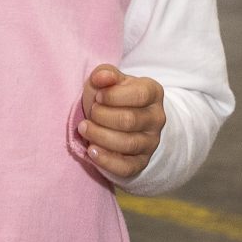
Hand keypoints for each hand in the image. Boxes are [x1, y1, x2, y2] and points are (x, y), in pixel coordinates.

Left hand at [78, 66, 164, 180]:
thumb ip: (105, 74)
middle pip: (129, 120)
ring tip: (84, 128)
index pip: (139, 95)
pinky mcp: (140, 162)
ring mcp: (151, 142)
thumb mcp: (110, 81)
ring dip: (99, 136)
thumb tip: (102, 78)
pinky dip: (106, 160)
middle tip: (90, 112)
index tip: (98, 97)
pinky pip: (126, 167)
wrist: (122, 122)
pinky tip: (91, 151)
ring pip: (127, 144)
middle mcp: (156, 118)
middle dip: (102, 116)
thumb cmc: (113, 97)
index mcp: (153, 93)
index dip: (113, 96)